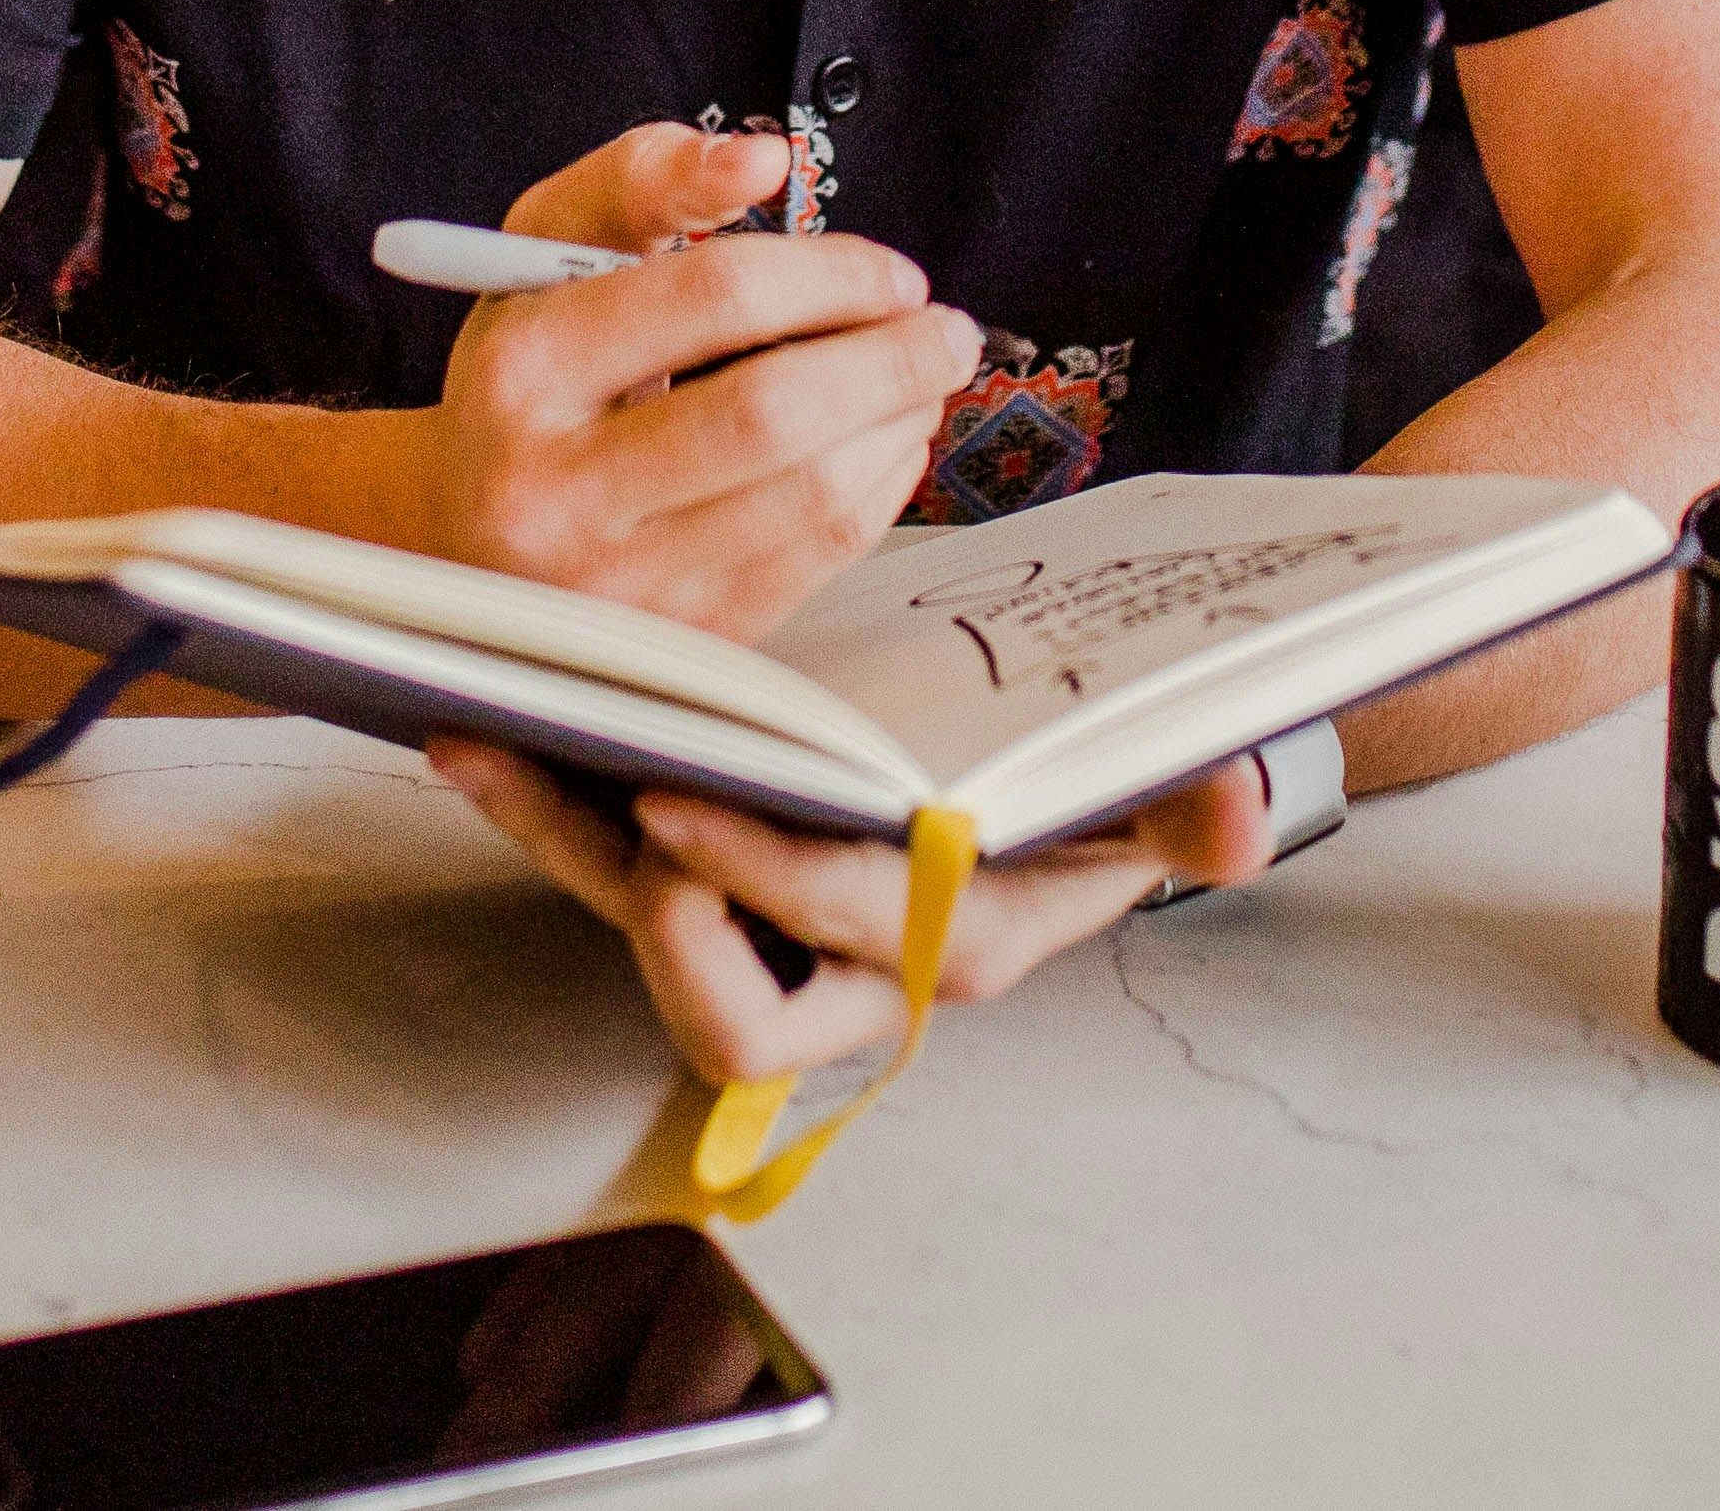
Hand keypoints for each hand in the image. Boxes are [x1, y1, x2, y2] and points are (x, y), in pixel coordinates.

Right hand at [408, 125, 974, 636]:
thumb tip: (761, 162)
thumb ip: (646, 177)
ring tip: (922, 382)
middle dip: (891, 360)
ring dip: (899, 425)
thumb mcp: (546, 250)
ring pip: (809, 497)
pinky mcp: (674, 638)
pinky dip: (879, 491)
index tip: (890, 272)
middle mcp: (555, 488)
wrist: (462, 531)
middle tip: (945, 330)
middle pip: (772, 413)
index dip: (832, 273)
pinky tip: (886, 445)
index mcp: (522, 370)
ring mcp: (616, 584)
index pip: (713, 295)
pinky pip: (815, 561)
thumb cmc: (530, 375)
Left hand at [425, 742, 1275, 1084]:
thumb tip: (1238, 816)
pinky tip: (488, 716)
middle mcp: (848, 964)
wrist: (1061, 776)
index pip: (846, 936)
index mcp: (955, 943)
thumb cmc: (1103, 783)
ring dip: (556, 830)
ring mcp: (767, 922)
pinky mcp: (710, 869)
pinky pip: (612, 849)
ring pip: (639, 913)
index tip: (687, 807)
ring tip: (481, 734)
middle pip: (722, 1003)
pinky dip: (547, 790)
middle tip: (610, 790)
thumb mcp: (1163, 788)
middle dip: (651, 907)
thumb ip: (1197, 803)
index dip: (765, 882)